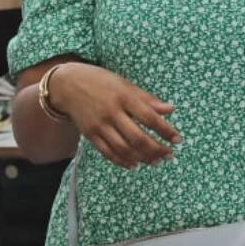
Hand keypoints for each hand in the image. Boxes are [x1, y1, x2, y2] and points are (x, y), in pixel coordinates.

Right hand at [51, 63, 180, 169]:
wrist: (67, 85)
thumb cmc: (100, 81)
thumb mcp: (124, 84)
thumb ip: (147, 99)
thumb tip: (170, 109)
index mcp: (123, 96)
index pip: (149, 117)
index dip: (165, 130)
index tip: (177, 139)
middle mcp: (111, 112)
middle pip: (137, 137)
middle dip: (156, 149)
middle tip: (168, 154)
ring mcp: (99, 125)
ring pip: (124, 149)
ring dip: (142, 158)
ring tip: (155, 161)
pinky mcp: (90, 135)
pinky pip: (108, 153)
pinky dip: (122, 161)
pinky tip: (134, 164)